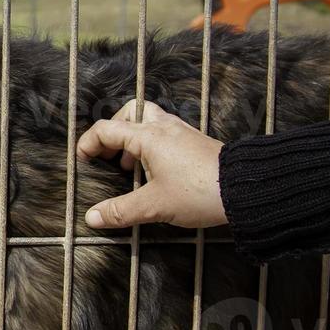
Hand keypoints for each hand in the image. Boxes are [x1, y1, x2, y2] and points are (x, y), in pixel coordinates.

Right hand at [76, 99, 227, 229]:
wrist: (246, 188)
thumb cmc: (200, 192)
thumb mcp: (154, 206)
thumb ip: (120, 211)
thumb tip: (93, 218)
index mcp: (148, 136)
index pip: (106, 129)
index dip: (88, 143)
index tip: (82, 161)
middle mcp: (164, 128)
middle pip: (131, 112)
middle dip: (114, 130)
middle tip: (109, 155)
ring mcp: (181, 133)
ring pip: (150, 122)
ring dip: (134, 139)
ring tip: (131, 168)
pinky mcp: (195, 143)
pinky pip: (166, 134)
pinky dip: (153, 147)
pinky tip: (156, 172)